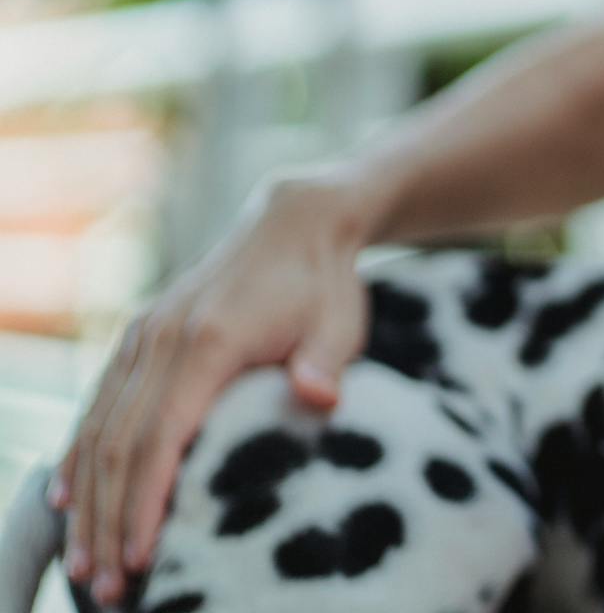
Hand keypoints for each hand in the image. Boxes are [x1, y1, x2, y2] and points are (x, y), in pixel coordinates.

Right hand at [54, 174, 371, 605]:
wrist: (296, 222)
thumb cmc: (324, 283)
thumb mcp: (340, 321)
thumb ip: (325, 364)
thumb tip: (320, 397)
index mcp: (208, 341)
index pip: (163, 436)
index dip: (145, 502)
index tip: (140, 557)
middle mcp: (161, 340)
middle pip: (119, 445)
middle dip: (108, 522)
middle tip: (108, 586)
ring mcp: (144, 337)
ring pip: (99, 430)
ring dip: (87, 501)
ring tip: (83, 564)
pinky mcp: (141, 337)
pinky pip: (100, 405)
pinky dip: (80, 455)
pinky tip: (68, 499)